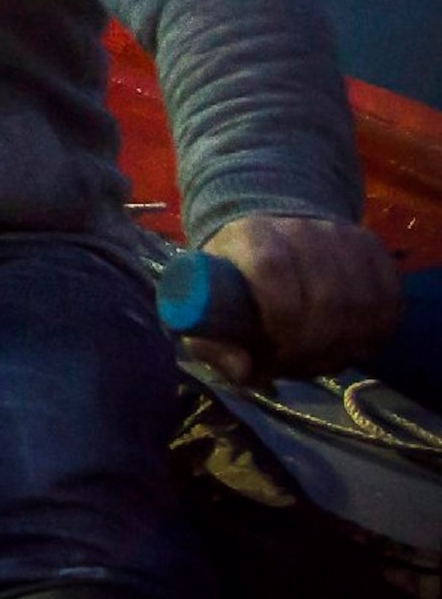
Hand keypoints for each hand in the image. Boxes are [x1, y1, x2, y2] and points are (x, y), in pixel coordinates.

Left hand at [191, 214, 400, 383]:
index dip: (281, 317)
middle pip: (327, 296)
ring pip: (363, 304)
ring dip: (345, 345)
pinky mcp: (373, 249)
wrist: (275, 238)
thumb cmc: (238, 283)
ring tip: (320, 357)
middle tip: (299, 364)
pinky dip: (374, 334)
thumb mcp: (209, 310)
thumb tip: (245, 371)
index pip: (273, 269)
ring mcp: (341, 236)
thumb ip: (215, 345)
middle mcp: (299, 228)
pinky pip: (389, 303)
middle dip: (315, 346)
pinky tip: (350, 345)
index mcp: (250, 236)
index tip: (274, 350)